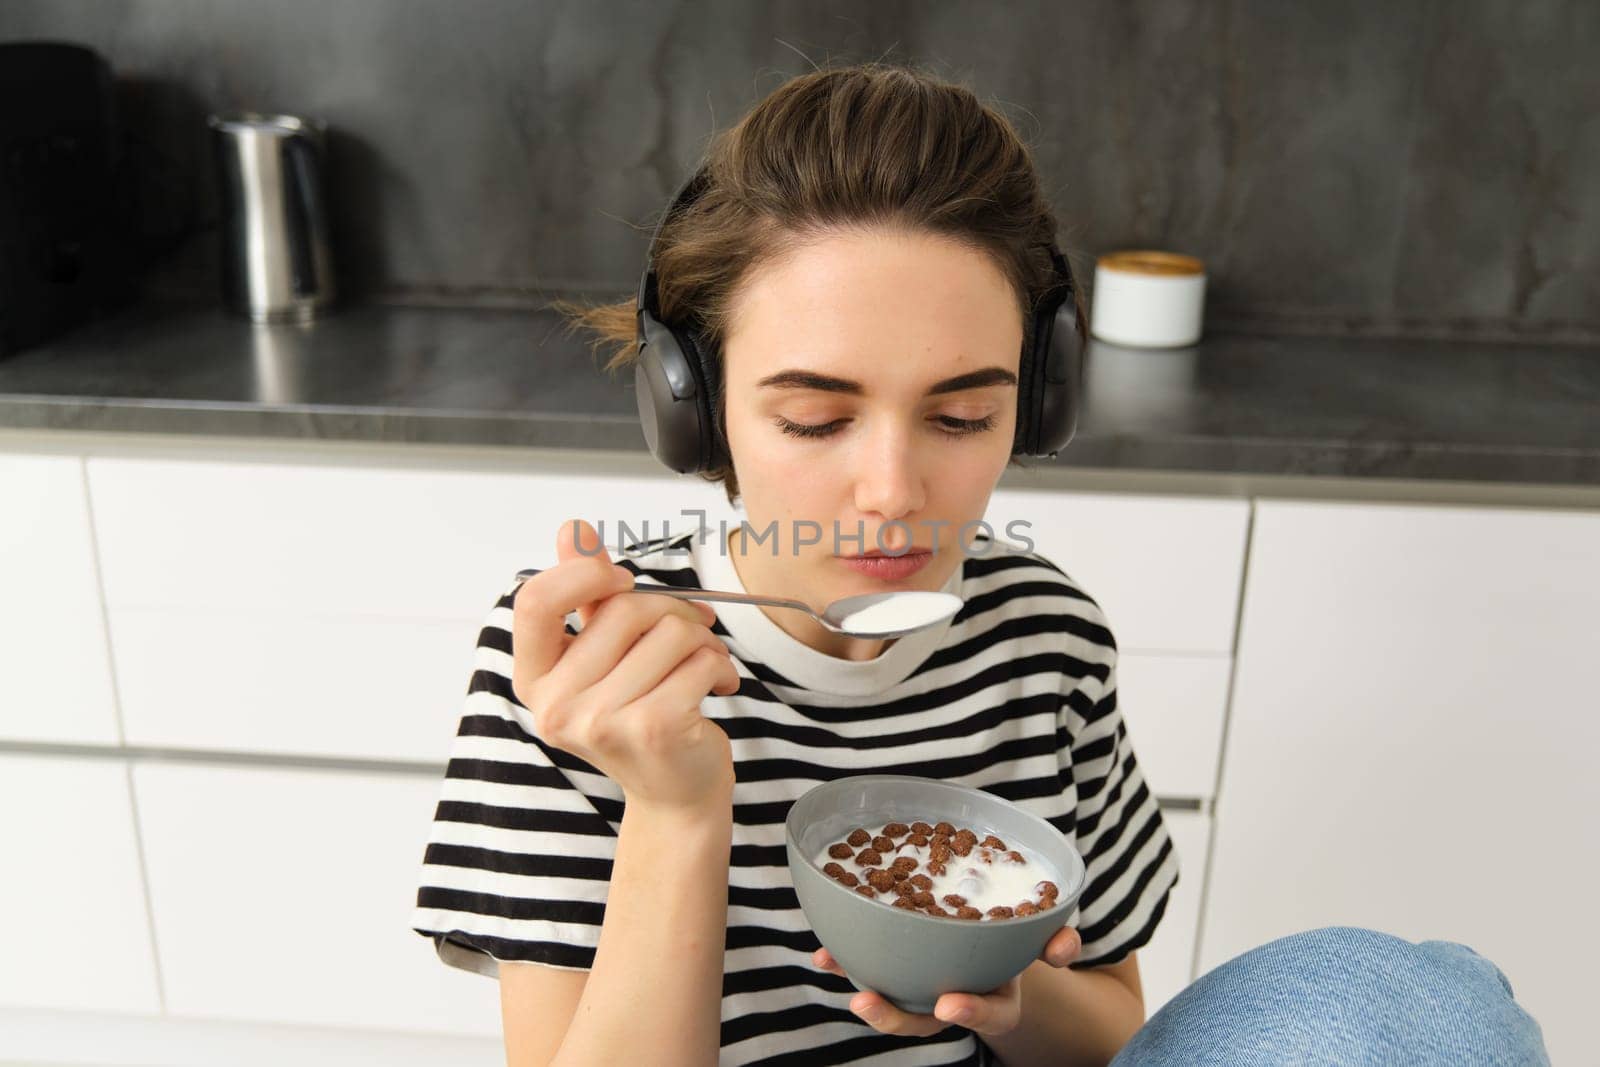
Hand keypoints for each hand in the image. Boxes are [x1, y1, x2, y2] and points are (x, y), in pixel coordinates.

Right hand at [511, 518, 740, 811]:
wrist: (676, 794)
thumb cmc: (640, 718)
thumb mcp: (603, 658)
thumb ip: (586, 595)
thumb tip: (573, 529)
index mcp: (534, 679)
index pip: (534, 602)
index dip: (582, 573)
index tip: (621, 579)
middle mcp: (557, 705)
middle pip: (622, 608)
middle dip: (672, 611)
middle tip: (691, 634)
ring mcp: (602, 722)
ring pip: (670, 632)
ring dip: (702, 641)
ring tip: (703, 666)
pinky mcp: (653, 728)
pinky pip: (701, 660)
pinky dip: (721, 665)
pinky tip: (718, 687)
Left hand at [812, 926, 1082, 1036]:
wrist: (992, 941)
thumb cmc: (1015, 940)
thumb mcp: (1040, 941)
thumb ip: (1056, 941)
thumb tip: (1065, 944)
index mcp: (993, 1001)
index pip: (985, 1015)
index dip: (969, 1014)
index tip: (949, 1006)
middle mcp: (951, 1002)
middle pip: (919, 1022)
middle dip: (890, 1016)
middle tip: (866, 1001)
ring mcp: (920, 990)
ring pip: (888, 1000)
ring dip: (858, 987)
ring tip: (832, 965)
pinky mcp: (896, 970)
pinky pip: (869, 970)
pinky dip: (844, 961)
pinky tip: (823, 952)